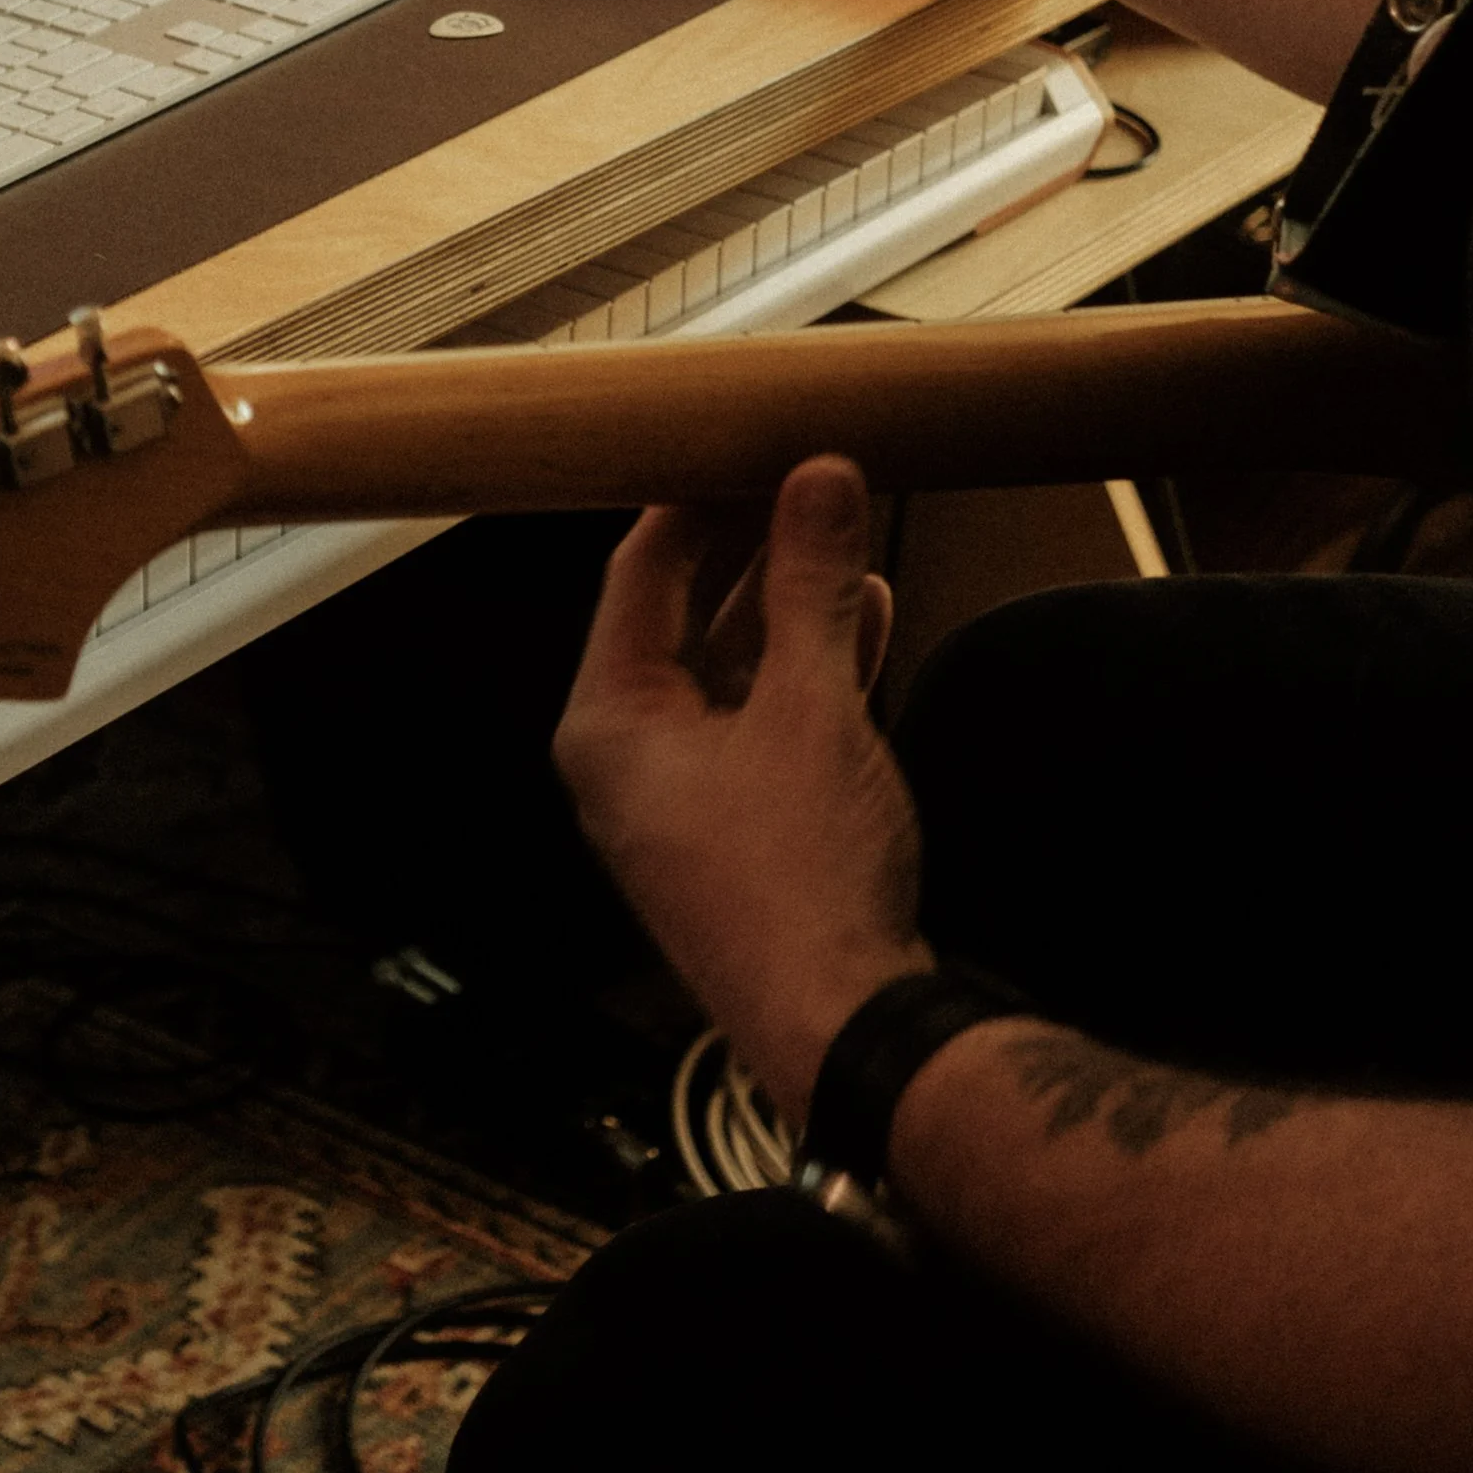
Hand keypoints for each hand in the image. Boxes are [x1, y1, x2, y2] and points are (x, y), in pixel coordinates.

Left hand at [554, 457, 932, 1121]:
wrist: (848, 1030)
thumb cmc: (803, 887)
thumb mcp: (813, 710)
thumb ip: (812, 588)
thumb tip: (815, 483)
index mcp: (609, 722)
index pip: (638, 571)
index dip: (696, 498)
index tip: (747, 442)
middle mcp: (629, 760)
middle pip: (682, 615)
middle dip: (751, 546)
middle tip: (803, 476)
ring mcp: (683, 800)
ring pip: (732, 667)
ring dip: (791, 603)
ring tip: (844, 531)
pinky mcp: (740, 831)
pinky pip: (764, 720)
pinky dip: (810, 668)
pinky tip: (863, 617)